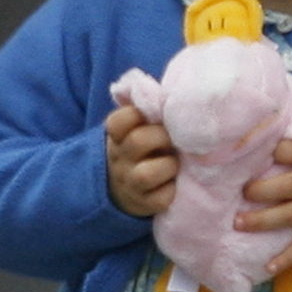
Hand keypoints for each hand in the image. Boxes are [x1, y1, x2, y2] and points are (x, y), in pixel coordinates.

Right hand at [105, 104, 177, 218]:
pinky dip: (171, 191)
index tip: (151, 117)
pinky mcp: (144, 205)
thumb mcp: (133, 130)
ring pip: (146, 174)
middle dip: (161, 138)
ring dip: (167, 166)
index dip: (137, 114)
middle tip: (172, 140)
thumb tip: (153, 87)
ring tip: (174, 164)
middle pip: (138, 141)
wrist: (121, 191)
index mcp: (117, 137)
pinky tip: (174, 184)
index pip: (118, 121)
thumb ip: (144, 111)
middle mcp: (120, 160)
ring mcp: (130, 184)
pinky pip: (161, 198)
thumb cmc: (139, 151)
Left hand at [236, 140, 291, 274]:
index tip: (253, 151)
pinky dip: (286, 258)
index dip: (274, 150)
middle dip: (260, 189)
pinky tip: (267, 267)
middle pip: (285, 186)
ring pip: (287, 215)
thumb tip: (279, 119)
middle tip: (242, 190)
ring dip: (261, 220)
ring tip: (238, 222)